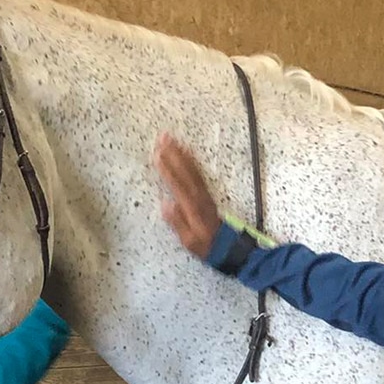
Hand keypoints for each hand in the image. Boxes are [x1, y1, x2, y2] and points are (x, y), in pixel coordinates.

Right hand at [154, 132, 221, 258]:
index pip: (177, 184)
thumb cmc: (204, 245)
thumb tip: (166, 205)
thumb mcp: (188, 240)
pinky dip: (191, 159)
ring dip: (181, 152)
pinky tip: (186, 151)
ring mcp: (203, 192)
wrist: (225, 245)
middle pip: (185, 171)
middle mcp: (198, 195)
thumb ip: (178, 222)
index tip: (157, 156)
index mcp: (192, 206)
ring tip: (171, 139)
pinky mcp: (205, 192)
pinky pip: (198, 172)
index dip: (167, 170)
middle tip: (163, 138)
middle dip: (173, 154)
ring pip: (192, 168)